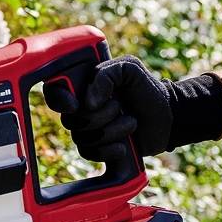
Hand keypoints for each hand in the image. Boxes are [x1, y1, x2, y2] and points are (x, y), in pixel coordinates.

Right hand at [47, 56, 169, 160]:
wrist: (167, 118)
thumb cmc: (147, 89)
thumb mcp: (129, 69)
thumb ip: (107, 74)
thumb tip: (87, 102)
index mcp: (84, 84)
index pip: (54, 90)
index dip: (59, 99)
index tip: (77, 104)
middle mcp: (81, 106)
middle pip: (70, 119)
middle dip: (100, 115)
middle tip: (120, 106)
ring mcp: (88, 128)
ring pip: (81, 137)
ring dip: (111, 131)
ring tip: (131, 122)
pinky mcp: (97, 147)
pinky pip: (88, 153)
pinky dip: (107, 151)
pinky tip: (123, 147)